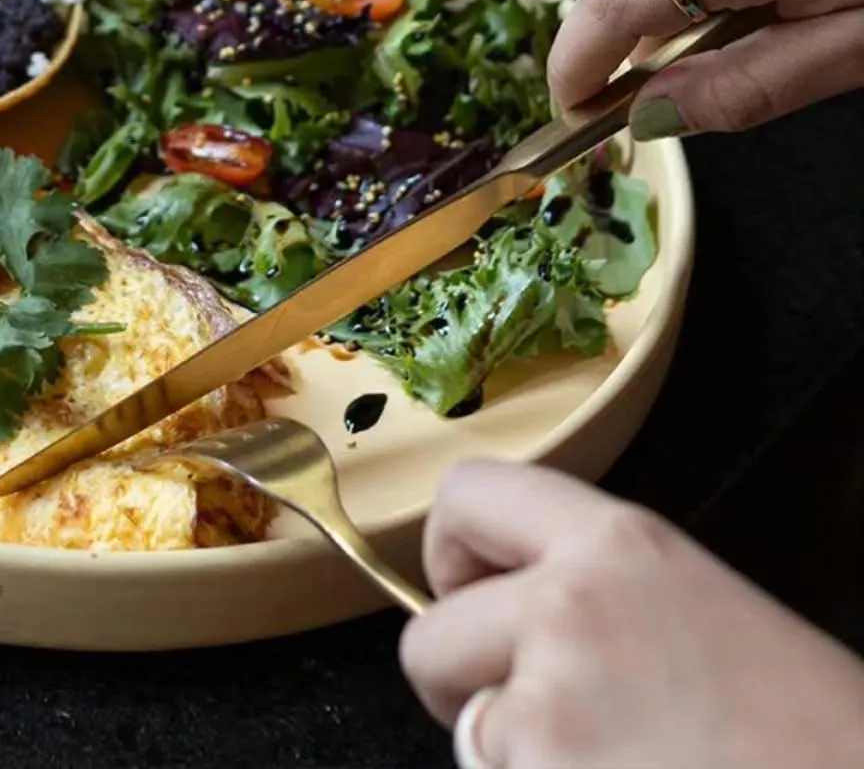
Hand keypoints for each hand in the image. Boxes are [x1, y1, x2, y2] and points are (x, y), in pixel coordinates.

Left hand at [400, 460, 863, 767]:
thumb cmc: (807, 726)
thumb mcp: (696, 601)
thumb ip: (594, 584)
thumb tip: (506, 605)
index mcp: (617, 541)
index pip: (466, 494)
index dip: (451, 555)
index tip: (473, 594)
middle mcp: (569, 606)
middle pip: (429, 635)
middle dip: (462, 683)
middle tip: (535, 713)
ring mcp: (550, 704)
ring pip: (468, 732)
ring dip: (515, 755)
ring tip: (616, 760)